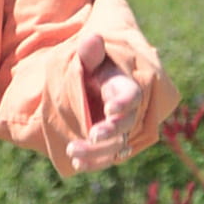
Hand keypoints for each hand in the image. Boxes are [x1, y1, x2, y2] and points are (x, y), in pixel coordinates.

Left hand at [66, 31, 143, 172]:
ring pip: (116, 145)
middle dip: (110, 131)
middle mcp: (127, 110)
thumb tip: (92, 38)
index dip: (123, 103)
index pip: (131, 95)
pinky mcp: (112, 143)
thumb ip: (90, 53)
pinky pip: (108, 157)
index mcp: (123, 86)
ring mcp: (120, 129)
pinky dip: (94, 162)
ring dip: (97, 152)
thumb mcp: (90, 58)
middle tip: (92, 135)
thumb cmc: (91, 68)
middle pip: (126, 124)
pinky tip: (77, 164)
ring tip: (72, 152)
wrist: (90, 83)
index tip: (110, 109)